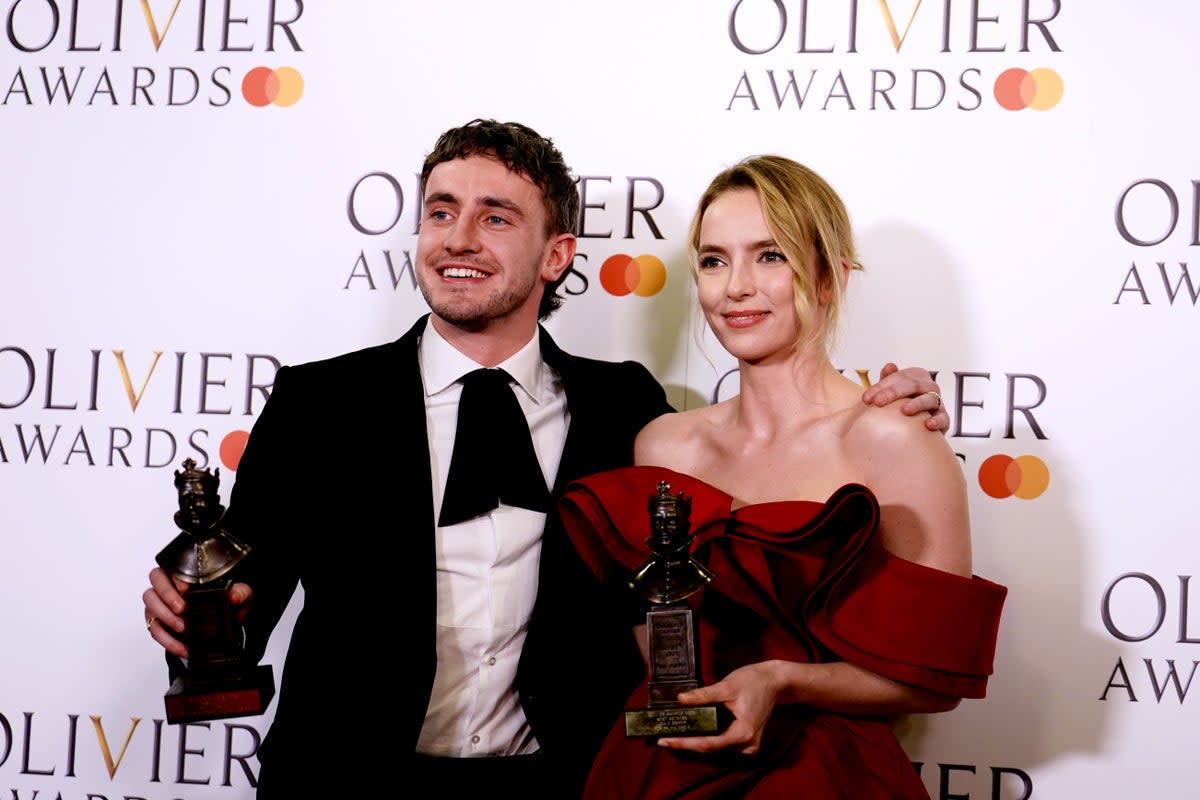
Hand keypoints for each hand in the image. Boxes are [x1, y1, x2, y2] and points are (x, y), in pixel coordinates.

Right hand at [142, 567, 251, 658]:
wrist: (223, 626)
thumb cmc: (226, 603)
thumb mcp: (239, 597)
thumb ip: (241, 593)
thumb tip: (234, 597)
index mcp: (187, 572)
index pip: (173, 566)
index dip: (176, 576)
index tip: (186, 588)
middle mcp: (169, 583)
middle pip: (155, 580)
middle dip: (167, 595)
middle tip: (182, 609)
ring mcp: (159, 602)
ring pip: (150, 604)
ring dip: (165, 617)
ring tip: (183, 628)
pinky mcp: (157, 622)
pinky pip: (154, 630)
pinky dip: (167, 640)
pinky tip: (182, 647)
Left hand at [656, 662, 778, 754]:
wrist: (774, 681)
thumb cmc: (753, 681)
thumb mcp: (727, 686)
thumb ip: (704, 695)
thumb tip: (681, 699)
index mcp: (743, 732)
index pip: (708, 744)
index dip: (685, 744)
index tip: (665, 741)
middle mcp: (747, 744)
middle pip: (711, 749)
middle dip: (687, 744)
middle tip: (663, 738)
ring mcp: (749, 744)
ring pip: (717, 748)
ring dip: (696, 742)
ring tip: (673, 734)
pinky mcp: (747, 740)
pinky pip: (724, 744)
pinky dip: (709, 738)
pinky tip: (693, 732)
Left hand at [862, 362, 948, 433]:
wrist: (917, 424)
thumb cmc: (901, 403)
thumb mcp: (892, 390)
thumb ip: (888, 379)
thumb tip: (889, 366)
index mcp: (916, 377)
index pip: (898, 377)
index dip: (881, 386)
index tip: (865, 399)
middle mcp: (929, 387)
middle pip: (913, 385)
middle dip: (893, 393)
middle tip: (877, 403)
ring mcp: (938, 402)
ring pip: (930, 399)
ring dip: (917, 404)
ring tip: (904, 410)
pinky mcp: (944, 419)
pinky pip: (944, 418)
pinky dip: (937, 420)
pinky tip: (927, 424)